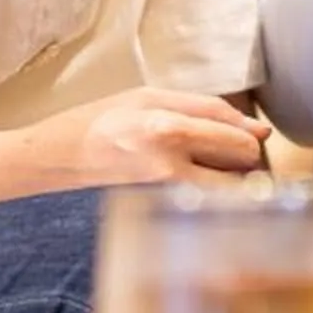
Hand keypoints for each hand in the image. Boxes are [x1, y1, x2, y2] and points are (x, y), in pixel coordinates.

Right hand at [0, 87, 272, 199]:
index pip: (238, 139)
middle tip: (229, 153)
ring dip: (232, 183)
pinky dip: (211, 199)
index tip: (251, 137)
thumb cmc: (100, 122)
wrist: (55, 160)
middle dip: (246, 161)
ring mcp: (164, 197)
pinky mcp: (159, 214)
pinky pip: (207, 208)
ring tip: (208, 170)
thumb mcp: (150, 97)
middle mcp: (169, 167)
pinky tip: (191, 186)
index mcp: (167, 129)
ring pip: (231, 195)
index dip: (250, 138)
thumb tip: (257, 130)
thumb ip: (208, 108)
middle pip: (243, 170)